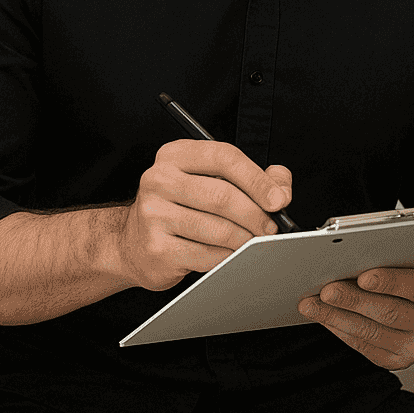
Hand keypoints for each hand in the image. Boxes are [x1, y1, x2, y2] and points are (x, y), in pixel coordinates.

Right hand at [112, 138, 291, 291]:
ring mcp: (153, 215)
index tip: (279, 199)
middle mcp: (159, 180)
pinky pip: (207, 255)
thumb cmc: (181, 207)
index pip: (224, 158)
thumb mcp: (211, 180)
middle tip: (272, 227)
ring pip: (218, 229)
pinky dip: (229, 257)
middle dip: (256, 215)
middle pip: (222, 196)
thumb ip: (252, 177)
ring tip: (256, 242)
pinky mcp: (156, 248)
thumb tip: (281, 187)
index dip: (258, 179)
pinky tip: (234, 255)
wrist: (133, 243)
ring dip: (246, 239)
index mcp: (175, 155)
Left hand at [298, 263, 413, 369]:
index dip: (390, 282)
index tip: (363, 276)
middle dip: (353, 300)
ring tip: (314, 304)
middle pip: (390, 313)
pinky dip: (342, 331)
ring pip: (372, 333)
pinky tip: (327, 318)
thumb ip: (399, 257)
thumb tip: (357, 255)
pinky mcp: (400, 361)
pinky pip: (366, 348)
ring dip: (338, 317)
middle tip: (326, 290)